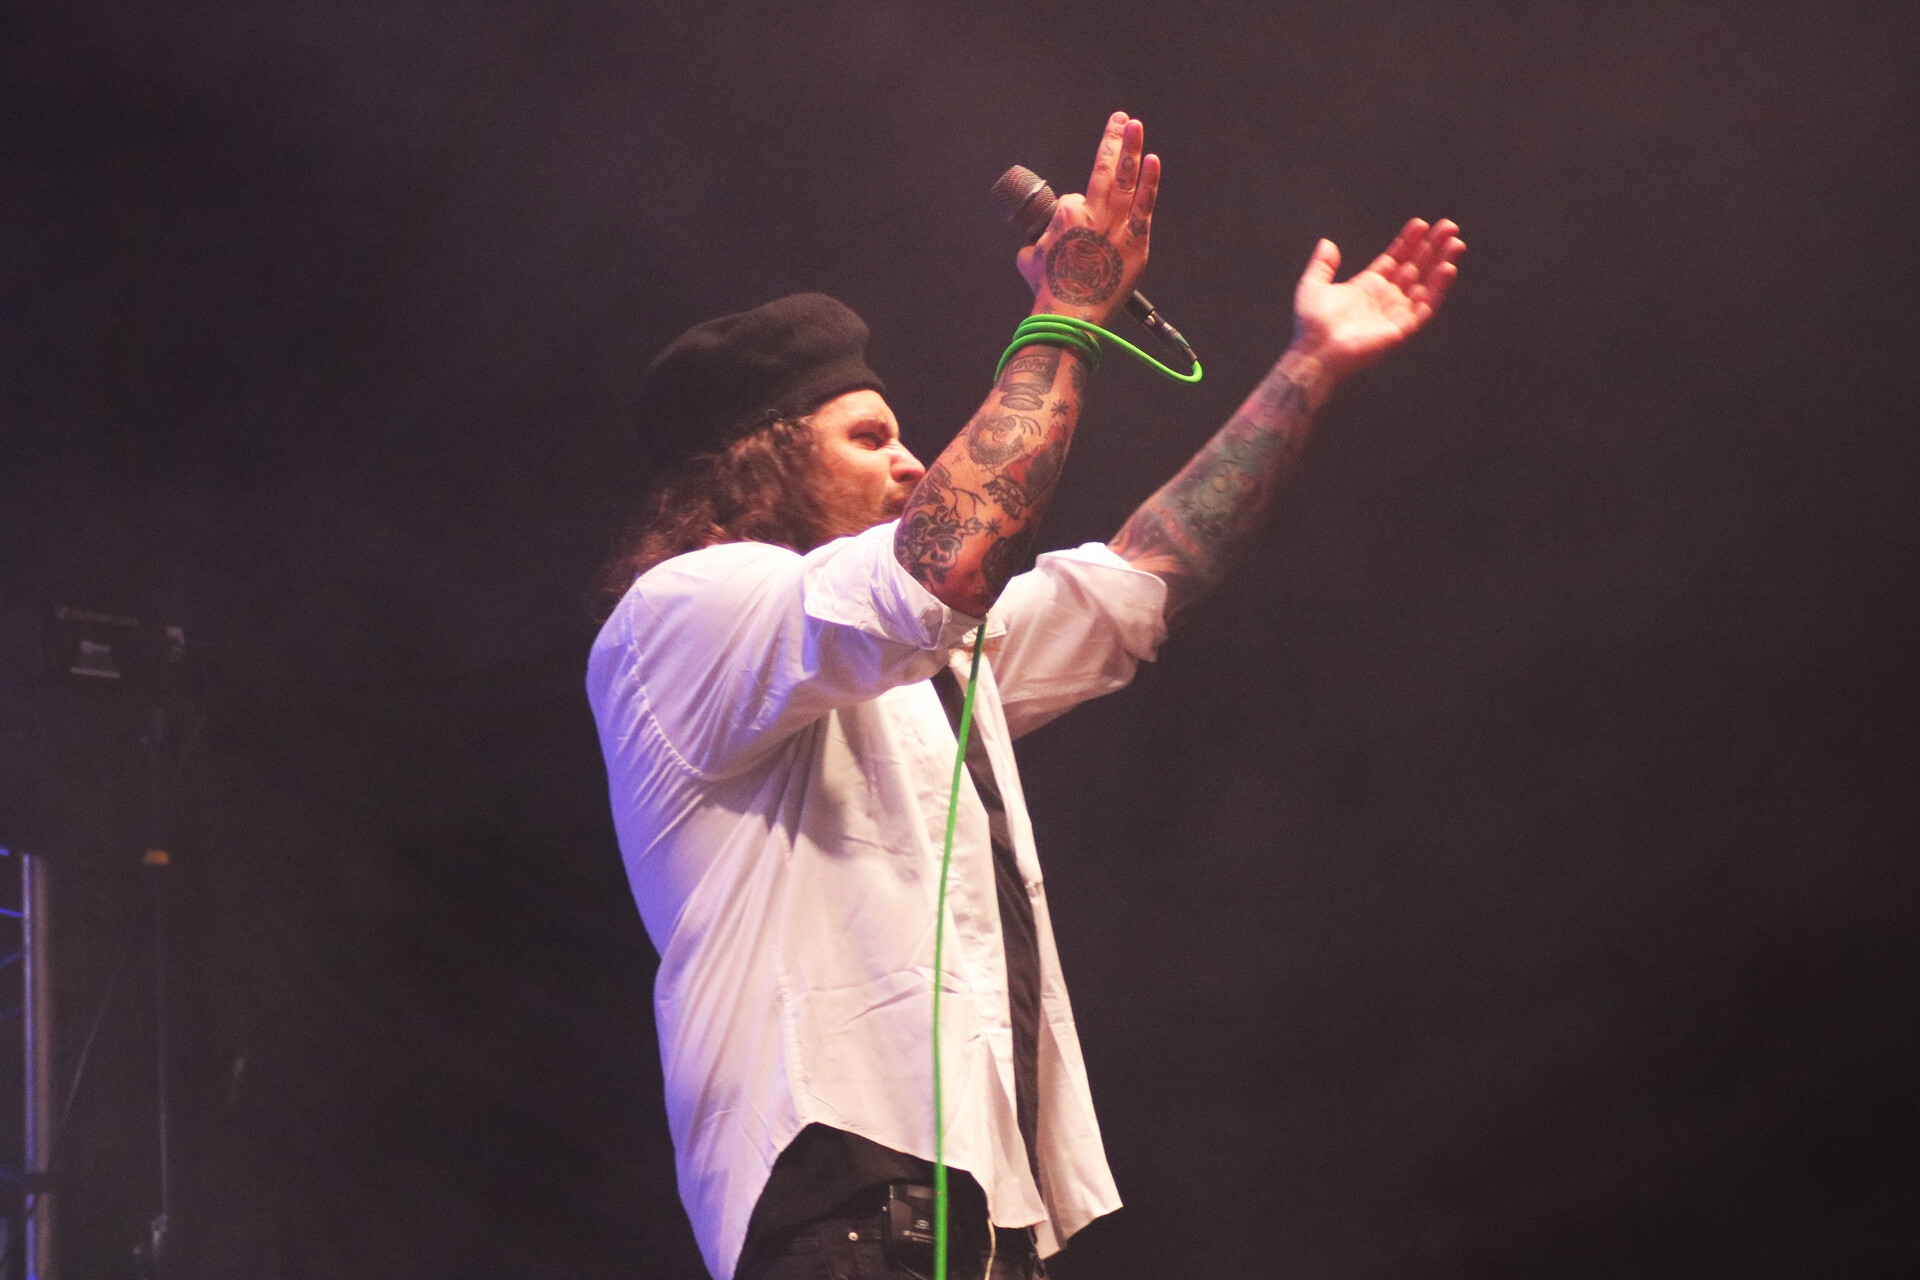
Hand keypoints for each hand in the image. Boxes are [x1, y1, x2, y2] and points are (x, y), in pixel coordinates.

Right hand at [1017, 112, 1159, 325]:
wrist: (1069, 314)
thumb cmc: (1048, 291)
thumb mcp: (1029, 259)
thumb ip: (1038, 242)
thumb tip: (1042, 242)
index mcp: (1066, 214)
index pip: (1077, 197)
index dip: (1077, 210)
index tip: (1078, 232)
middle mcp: (1092, 212)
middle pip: (1104, 168)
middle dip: (1113, 140)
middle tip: (1121, 118)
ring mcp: (1115, 226)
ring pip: (1124, 179)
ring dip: (1130, 149)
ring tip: (1135, 125)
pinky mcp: (1135, 242)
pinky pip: (1144, 206)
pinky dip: (1149, 183)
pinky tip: (1153, 160)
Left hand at [1290, 218, 1463, 381]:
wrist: (1315, 351)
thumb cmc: (1311, 325)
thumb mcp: (1313, 286)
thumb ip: (1322, 265)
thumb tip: (1327, 242)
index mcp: (1367, 287)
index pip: (1395, 259)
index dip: (1408, 242)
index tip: (1420, 224)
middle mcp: (1385, 299)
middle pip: (1416, 268)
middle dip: (1433, 248)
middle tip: (1449, 227)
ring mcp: (1395, 314)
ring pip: (1426, 285)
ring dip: (1442, 263)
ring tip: (1455, 243)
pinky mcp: (1402, 329)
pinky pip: (1426, 307)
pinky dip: (1438, 289)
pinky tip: (1447, 269)